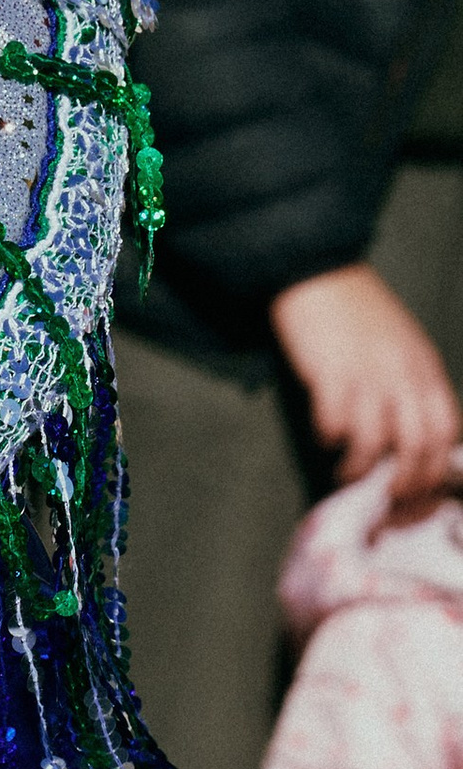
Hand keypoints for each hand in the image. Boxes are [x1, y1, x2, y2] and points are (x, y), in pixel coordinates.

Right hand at [270, 263, 460, 502]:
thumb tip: (409, 434)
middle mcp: (404, 375)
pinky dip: (329, 439)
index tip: (418, 486)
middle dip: (405, 483)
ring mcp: (368, 375)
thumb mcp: (404, 344)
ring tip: (345, 474)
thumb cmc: (360, 309)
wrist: (319, 271)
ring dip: (359, 468)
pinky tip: (323, 436)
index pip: (448, 430)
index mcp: (426, 368)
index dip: (436, 467)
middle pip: (419, 446)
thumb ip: (413, 383)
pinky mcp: (330, 374)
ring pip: (376, 443)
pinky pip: (334, 423)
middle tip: (387, 498)